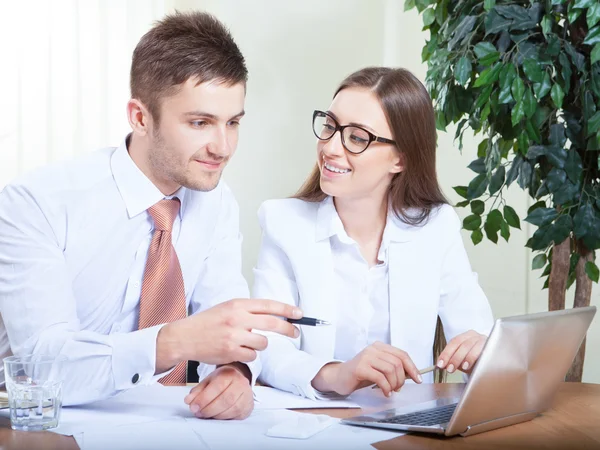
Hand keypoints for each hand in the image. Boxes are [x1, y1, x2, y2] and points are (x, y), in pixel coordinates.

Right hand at [156, 299, 301, 371]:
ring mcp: (234, 336)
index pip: (269, 305)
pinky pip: (252, 356)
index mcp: (237, 304)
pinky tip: (237, 351)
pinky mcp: (231, 352)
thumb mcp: (227, 308)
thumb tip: (273, 315)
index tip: (299, 313)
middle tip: (295, 333)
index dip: (287, 309)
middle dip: (288, 329)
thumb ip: (247, 311)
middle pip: (272, 324)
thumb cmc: (207, 322)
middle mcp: (237, 318)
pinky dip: (248, 355)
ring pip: (263, 343)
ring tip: (246, 342)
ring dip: (259, 345)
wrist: (184, 337)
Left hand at [184, 364, 252, 419]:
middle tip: (198, 413)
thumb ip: (197, 391)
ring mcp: (247, 395)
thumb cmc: (221, 381)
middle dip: (209, 409)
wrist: (237, 379)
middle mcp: (241, 383)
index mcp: (230, 373)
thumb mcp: (208, 381)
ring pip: (232, 409)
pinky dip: (224, 418)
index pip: (218, 387)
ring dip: (216, 415)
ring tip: (205, 415)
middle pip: (226, 399)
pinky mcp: (249, 407)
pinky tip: (216, 416)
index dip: (204, 398)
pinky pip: (237, 415)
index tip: (193, 407)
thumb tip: (188, 401)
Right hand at [311, 342, 421, 397]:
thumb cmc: (360, 374)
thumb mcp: (379, 368)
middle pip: (397, 363)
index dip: (412, 367)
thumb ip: (393, 368)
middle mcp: (373, 349)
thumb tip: (412, 374)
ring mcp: (366, 357)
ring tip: (390, 390)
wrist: (339, 377)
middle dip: (402, 379)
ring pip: (390, 370)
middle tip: (398, 388)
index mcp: (379, 347)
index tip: (418, 379)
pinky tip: (385, 392)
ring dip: (394, 384)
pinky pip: (380, 378)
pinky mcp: (360, 367)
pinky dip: (386, 387)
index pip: (402, 354)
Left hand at [437, 330, 486, 373]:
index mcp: (464, 337)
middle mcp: (473, 336)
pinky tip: (474, 364)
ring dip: (466, 358)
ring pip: (471, 346)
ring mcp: (482, 339)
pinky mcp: (491, 345)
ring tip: (462, 367)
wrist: (492, 360)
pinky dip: (477, 357)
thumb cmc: (476, 360)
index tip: (440, 364)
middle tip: (450, 369)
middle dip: (454, 357)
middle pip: (461, 344)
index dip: (446, 354)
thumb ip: (453, 361)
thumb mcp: (463, 360)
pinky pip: (483, 350)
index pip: (453, 343)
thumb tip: (442, 365)